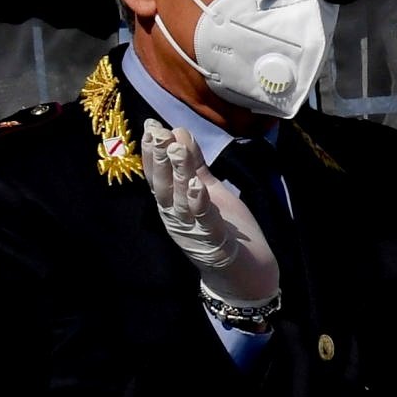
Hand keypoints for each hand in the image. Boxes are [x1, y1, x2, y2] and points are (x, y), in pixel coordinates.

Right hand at [139, 126, 278, 302]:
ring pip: (180, 200)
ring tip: (176, 150)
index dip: (152, 152)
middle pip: (163, 185)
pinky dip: (198, 203)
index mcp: (174, 203)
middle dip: (158, 159)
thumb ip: (194, 165)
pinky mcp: (213, 241)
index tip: (150, 126)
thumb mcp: (208, 190)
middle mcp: (176, 217)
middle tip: (156, 132)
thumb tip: (178, 132)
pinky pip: (203, 220)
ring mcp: (192, 230)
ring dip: (178, 175)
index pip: (158, 175)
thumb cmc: (225, 229)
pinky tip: (197, 186)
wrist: (245, 271)